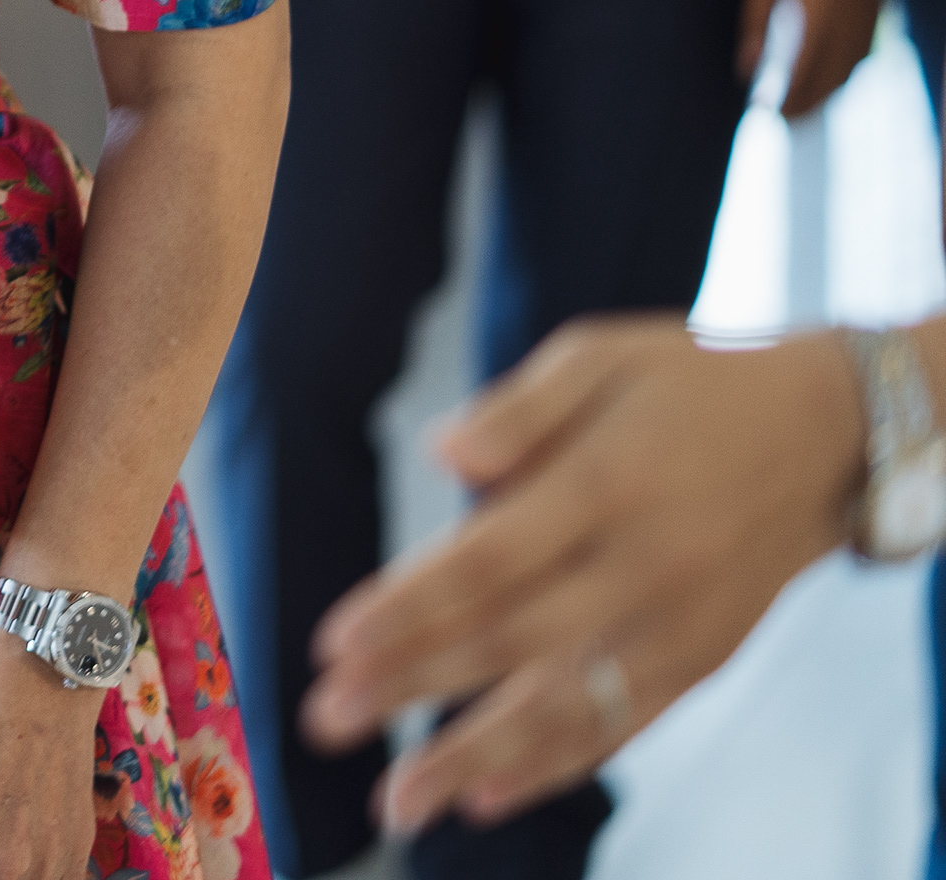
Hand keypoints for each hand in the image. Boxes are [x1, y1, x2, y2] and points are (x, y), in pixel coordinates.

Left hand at [298, 315, 863, 832]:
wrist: (831, 441)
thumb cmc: (690, 388)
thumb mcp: (604, 356)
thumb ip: (520, 408)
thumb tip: (443, 456)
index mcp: (605, 484)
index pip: (490, 560)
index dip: (410, 605)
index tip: (333, 643)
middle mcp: (641, 567)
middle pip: (509, 640)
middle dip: (410, 685)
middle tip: (325, 717)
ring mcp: (675, 626)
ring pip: (561, 704)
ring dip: (470, 756)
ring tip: (393, 801)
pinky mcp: (699, 662)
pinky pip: (618, 726)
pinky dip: (551, 766)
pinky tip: (482, 798)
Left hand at [737, 0, 889, 118]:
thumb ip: (756, 20)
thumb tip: (747, 66)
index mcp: (821, 8)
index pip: (807, 66)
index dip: (790, 95)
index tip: (768, 113)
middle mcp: (851, 18)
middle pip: (834, 76)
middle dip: (809, 103)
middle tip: (781, 122)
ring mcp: (869, 16)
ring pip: (852, 69)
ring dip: (829, 93)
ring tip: (800, 110)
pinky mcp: (877, 11)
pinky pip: (863, 54)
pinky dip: (844, 75)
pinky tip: (825, 81)